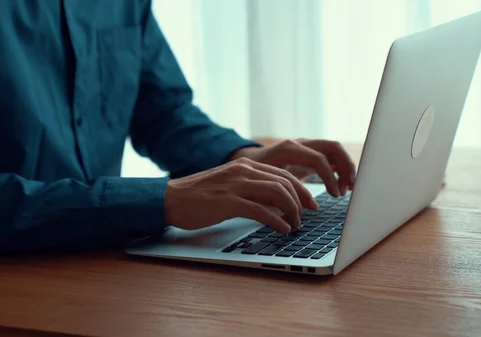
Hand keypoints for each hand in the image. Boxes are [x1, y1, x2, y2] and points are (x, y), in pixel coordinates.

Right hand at [165, 157, 318, 232]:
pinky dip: (277, 221)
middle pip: (285, 182)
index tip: (310, 203)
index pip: (283, 174)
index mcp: (245, 166)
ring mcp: (236, 186)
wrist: (170, 199)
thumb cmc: (199, 197)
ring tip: (295, 224)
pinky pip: (261, 210)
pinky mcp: (228, 203)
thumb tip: (277, 204)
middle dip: (302, 200)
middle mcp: (243, 171)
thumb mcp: (229, 186)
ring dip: (291, 211)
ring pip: (277, 193)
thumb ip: (251, 189)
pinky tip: (282, 229)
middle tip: (308, 215)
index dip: (301, 189)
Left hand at [230, 139, 356, 196]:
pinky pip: (331, 157)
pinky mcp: (310, 154)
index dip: (330, 177)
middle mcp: (300, 144)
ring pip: (335, 150)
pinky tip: (341, 187)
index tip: (335, 195)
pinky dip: (340, 170)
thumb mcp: (263, 187)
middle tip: (350, 189)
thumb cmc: (253, 177)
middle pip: (333, 147)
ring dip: (346, 168)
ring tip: (348, 189)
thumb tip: (302, 212)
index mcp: (288, 149)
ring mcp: (307, 147)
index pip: (318, 158)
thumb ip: (280, 197)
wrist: (246, 163)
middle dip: (346, 167)